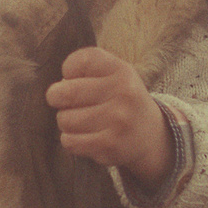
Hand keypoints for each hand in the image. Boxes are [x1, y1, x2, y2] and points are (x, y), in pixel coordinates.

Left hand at [46, 46, 168, 185]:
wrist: (151, 135)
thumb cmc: (120, 99)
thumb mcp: (113, 73)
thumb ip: (84, 68)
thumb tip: (56, 90)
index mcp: (121, 70)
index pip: (78, 62)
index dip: (68, 71)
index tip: (77, 79)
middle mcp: (123, 93)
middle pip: (63, 93)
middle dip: (58, 98)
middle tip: (69, 103)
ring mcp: (118, 121)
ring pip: (64, 120)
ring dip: (67, 122)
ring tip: (83, 121)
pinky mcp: (110, 146)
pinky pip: (69, 142)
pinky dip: (72, 140)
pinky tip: (87, 136)